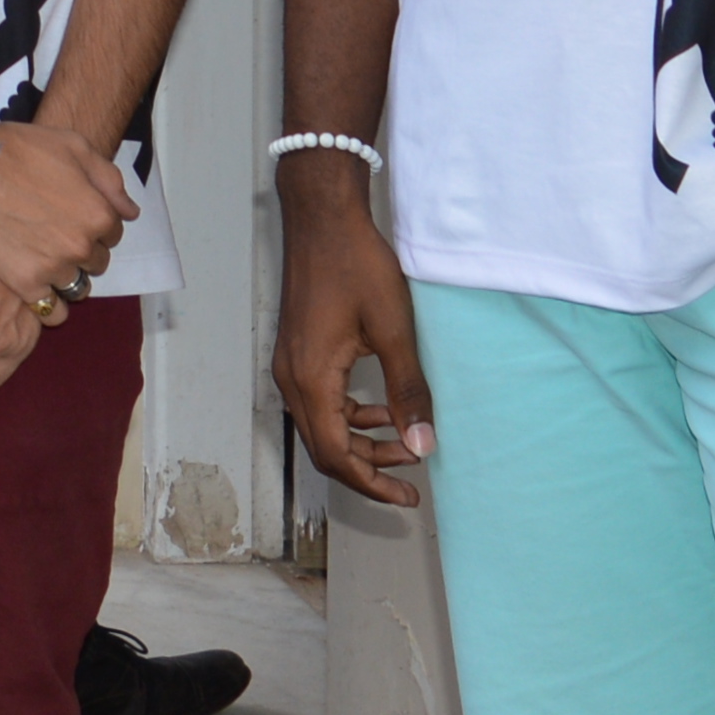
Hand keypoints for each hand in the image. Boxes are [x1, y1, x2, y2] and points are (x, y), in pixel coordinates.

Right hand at [0, 114, 133, 302]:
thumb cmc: (20, 149)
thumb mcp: (74, 147)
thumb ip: (109, 181)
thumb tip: (130, 212)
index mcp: (98, 213)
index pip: (113, 233)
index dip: (93, 223)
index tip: (70, 216)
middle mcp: (81, 245)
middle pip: (96, 262)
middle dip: (80, 249)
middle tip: (52, 233)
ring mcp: (53, 267)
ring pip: (75, 286)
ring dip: (64, 275)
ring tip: (40, 257)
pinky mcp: (24, 283)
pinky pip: (51, 310)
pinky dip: (47, 302)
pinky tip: (33, 284)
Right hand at [271, 174, 433, 507]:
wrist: (323, 217)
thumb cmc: (356, 265)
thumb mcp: (393, 331)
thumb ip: (407, 392)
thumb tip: (423, 446)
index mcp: (312, 379)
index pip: (336, 455)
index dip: (372, 483)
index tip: (407, 496)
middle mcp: (292, 378)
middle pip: (324, 448)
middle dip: (368, 469)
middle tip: (411, 479)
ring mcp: (291, 364)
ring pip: (322, 426)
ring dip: (360, 442)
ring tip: (405, 442)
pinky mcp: (298, 351)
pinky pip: (319, 401)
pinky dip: (349, 416)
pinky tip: (379, 408)